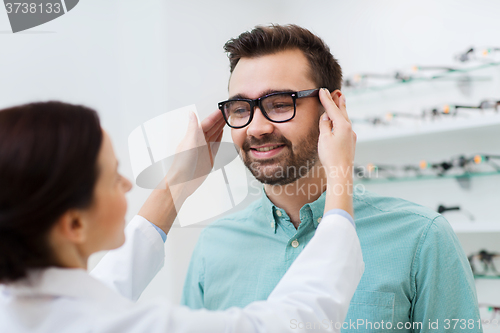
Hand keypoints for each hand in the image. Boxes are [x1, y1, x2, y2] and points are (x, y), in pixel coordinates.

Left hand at [138, 109, 224, 232]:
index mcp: (194, 136)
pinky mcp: (209, 158)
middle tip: (228, 111)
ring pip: (214, 135)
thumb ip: (192, 129)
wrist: (182, 182)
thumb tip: (191, 113)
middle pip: (212, 127)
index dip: (215, 116)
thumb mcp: (188, 143)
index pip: (207, 123)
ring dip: (220, 126)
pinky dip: (219, 138)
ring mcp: (204, 149)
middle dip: (219, 119)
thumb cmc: (182, 165)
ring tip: (227, 119)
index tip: (222, 109)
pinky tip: (222, 133)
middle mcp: (199, 141)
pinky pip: (216, 145)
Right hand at [318, 88, 355, 170]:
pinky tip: (340, 121)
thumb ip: (324, 125)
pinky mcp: (350, 143)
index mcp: (343, 125)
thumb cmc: (331, 157)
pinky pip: (346, 127)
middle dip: (338, 101)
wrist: (341, 173)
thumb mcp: (324, 138)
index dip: (326, 99)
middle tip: (336, 91)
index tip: (322, 90)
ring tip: (341, 101)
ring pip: (345, 118)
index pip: (332, 109)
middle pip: (342, 111)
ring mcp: (351, 136)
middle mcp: (349, 129)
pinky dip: (342, 120)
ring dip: (341, 109)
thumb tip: (326, 117)